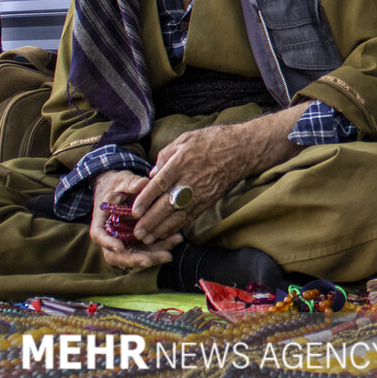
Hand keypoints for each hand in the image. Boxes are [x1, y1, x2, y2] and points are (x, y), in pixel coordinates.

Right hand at [89, 169, 177, 269]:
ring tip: (170, 252)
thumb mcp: (122, 180)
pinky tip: (176, 239)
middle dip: (137, 258)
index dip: (107, 243)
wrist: (121, 188)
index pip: (99, 235)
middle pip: (118, 254)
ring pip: (135, 254)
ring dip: (153, 255)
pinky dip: (160, 246)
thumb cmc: (118, 184)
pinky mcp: (137, 240)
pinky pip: (147, 248)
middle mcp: (111, 235)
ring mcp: (124, 240)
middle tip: (157, 256)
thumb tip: (143, 184)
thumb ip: (131, 183)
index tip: (119, 247)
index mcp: (101, 221)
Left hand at [129, 125, 253, 246]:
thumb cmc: (213, 141)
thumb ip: (165, 154)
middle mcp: (189, 181)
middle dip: (151, 221)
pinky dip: (177, 227)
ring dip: (162, 229)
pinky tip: (167, 234)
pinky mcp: (208, 201)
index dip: (145, 199)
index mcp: (181, 163)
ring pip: (178, 215)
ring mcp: (200, 193)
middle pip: (167, 205)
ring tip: (148, 239)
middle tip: (137, 233)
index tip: (134, 211)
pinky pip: (191, 217)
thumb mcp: (186, 139)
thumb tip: (152, 173)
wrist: (242, 151)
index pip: (159, 185)